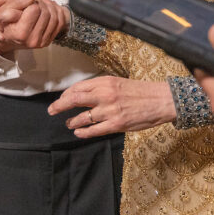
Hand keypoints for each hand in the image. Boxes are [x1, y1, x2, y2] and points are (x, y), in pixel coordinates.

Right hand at [0, 0, 67, 54]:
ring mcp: (42, 42)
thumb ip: (16, 2)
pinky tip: (47, 7)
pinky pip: (60, 22)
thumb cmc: (3, 25)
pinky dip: (56, 11)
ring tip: (39, 2)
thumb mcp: (2, 11)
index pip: (35, 9)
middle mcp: (32, 40)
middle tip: (33, 0)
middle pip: (46, 12)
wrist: (8, 38)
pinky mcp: (49, 40)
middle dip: (40, 2)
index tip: (26, 1)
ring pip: (55, 16)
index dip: (30, 2)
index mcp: (20, 34)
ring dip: (49, 4)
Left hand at [49, 76, 174, 136]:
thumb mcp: (119, 83)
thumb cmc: (141, 91)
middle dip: (59, 106)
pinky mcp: (116, 124)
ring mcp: (110, 111)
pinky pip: (93, 130)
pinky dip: (83, 132)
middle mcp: (105, 94)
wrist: (161, 100)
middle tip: (51, 110)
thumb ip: (102, 87)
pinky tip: (78, 132)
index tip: (61, 99)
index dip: (66, 94)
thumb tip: (83, 94)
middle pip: (74, 99)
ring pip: (82, 117)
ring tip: (69, 123)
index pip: (78, 87)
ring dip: (72, 121)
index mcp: (105, 82)